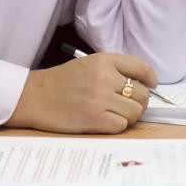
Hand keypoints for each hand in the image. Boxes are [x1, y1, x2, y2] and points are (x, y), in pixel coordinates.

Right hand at [6, 52, 156, 132]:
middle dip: (138, 102)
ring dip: (128, 115)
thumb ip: (112, 70)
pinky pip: (121, 125)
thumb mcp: (88, 64)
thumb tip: (141, 84)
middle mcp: (104, 77)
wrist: (34, 96)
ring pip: (135, 111)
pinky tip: (103, 121)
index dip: (150, 78)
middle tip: (127, 105)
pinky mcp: (94, 118)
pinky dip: (116, 126)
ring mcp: (100, 98)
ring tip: (113, 113)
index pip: (140, 67)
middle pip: (142, 93)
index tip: (151, 84)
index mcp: (103, 60)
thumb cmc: (60, 82)